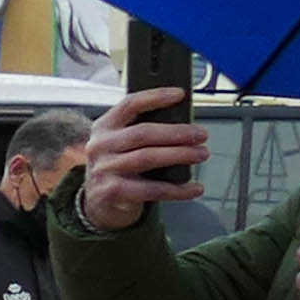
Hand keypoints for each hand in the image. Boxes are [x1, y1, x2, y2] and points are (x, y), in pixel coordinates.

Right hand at [71, 88, 203, 230]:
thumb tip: (183, 124)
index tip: (180, 94)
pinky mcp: (111, 193)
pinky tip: (194, 188)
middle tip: (201, 135)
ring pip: (147, 158)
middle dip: (177, 132)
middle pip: (142, 133)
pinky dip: (177, 190)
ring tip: (201, 154)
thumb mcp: (121, 144)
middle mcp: (100, 146)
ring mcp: (104, 170)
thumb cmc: (118, 168)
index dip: (155, 97)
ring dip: (180, 155)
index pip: (129, 105)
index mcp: (104, 127)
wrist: (98, 204)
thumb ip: (142, 132)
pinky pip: (151, 189)